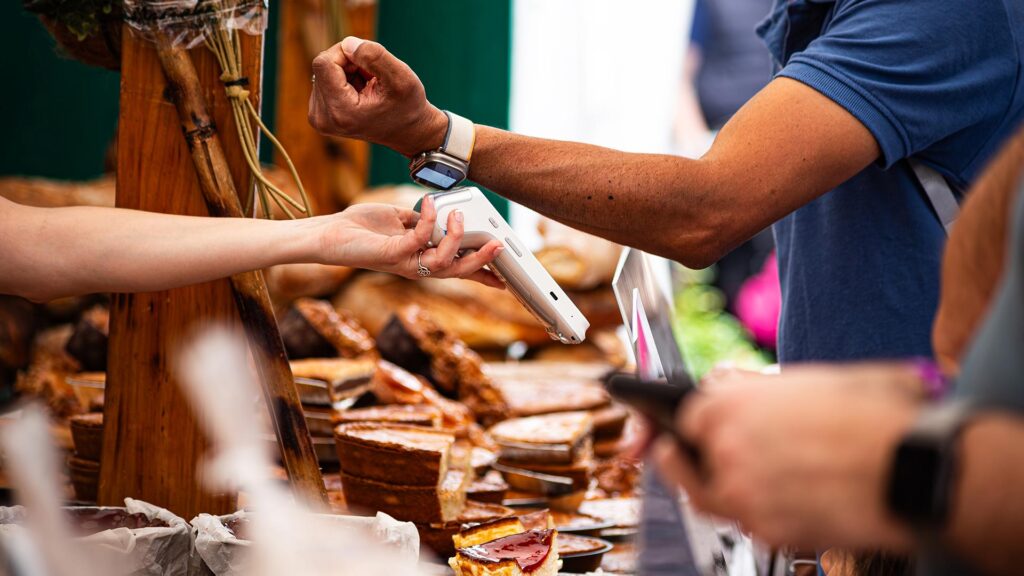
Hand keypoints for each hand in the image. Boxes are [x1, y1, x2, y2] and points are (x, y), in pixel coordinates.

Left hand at [309, 37, 447, 156]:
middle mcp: (323, 118)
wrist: (408, 132)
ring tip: (369, 87)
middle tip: (373, 78)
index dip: (346, 53)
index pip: (324, 63)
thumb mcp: (401, 78)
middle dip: (348, 63)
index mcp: (340, 112)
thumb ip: (374, 56)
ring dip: (347, 70)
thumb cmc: (407, 106)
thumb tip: (346, 43)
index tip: (368, 63)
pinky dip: (343, 78)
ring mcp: (319, 118)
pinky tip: (361, 92)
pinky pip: (324, 80)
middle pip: (323, 66)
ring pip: (323, 71)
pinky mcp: (319, 114)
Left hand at [314, 195, 503, 286]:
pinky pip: (420, 238)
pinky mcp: (392, 254)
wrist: (329, 234)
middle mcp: (416, 266)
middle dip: (481, 262)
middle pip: (458, 271)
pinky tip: (427, 203)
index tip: (504, 277)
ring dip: (457, 238)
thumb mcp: (399, 221)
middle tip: (498, 246)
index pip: (457, 267)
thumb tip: (438, 212)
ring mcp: (405, 263)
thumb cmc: (360, 228)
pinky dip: (428, 219)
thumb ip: (420, 220)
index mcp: (421, 259)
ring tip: (459, 216)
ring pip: (444, 262)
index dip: (481, 273)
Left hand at [653, 364, 921, 549]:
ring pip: (708, 497)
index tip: (692, 424)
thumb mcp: (815, 376)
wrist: (915, 468)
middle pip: (684, 460)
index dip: (694, 420)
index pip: (688, 413)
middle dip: (682, 457)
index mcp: (730, 403)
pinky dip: (756, 513)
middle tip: (674, 454)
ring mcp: (744, 495)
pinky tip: (776, 501)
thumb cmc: (876, 417)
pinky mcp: (769, 530)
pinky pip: (748, 523)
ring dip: (711, 488)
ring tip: (727, 480)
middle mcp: (727, 449)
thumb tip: (730, 380)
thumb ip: (759, 384)